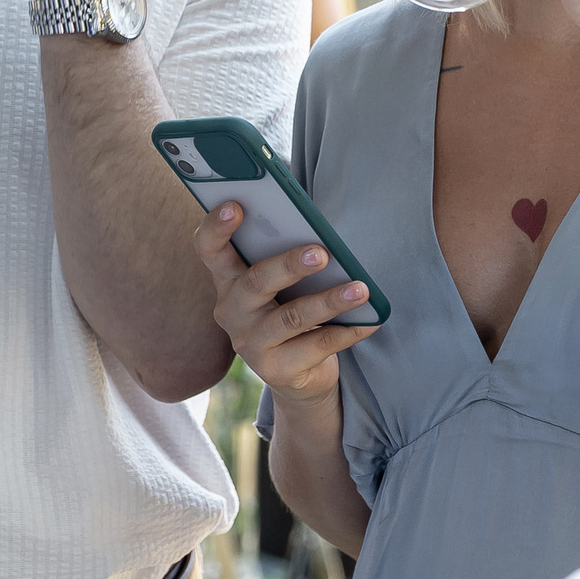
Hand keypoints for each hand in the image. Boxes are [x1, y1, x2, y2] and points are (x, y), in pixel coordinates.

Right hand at [193, 202, 372, 403]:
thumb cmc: (290, 308)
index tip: (235, 205)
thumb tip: (320, 239)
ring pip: (290, 317)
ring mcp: (250, 343)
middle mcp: (231, 311)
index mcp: (228, 279)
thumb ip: (285, 257)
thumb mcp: (282, 283)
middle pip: (255, 282)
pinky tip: (370, 320)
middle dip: (289, 265)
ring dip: (328, 301)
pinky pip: (316, 346)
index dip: (216, 228)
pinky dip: (347, 331)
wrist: (298, 373)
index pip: (209, 250)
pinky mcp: (275, 370)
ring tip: (359, 289)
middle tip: (322, 252)